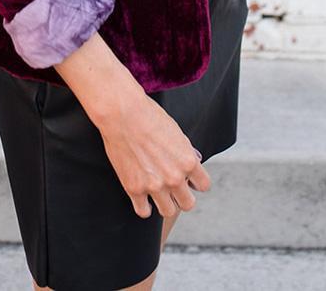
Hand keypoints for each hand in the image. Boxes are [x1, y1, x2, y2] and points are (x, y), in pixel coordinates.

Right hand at [95, 87, 210, 218]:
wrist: (122, 113)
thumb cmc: (148, 116)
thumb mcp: (176, 132)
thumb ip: (185, 152)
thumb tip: (192, 164)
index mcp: (188, 161)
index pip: (203, 185)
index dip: (195, 181)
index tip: (188, 178)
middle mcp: (174, 177)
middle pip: (188, 204)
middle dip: (182, 196)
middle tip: (172, 188)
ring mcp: (154, 185)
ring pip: (168, 211)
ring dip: (165, 203)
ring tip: (158, 193)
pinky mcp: (134, 188)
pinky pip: (144, 212)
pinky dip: (144, 206)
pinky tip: (142, 197)